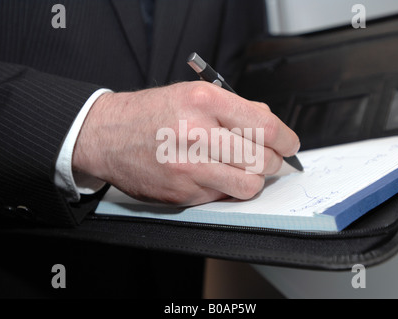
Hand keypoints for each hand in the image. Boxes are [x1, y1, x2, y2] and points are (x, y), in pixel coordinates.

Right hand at [72, 81, 299, 205]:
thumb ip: (235, 107)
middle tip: (269, 159)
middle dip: (274, 162)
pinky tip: (214, 175)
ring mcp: (189, 167)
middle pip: (263, 159)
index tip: (290, 144)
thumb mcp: (192, 93)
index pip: (265, 125)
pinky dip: (227, 187)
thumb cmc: (151, 113)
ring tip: (244, 169)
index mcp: (203, 101)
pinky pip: (223, 196)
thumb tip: (270, 125)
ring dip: (254, 179)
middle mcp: (197, 133)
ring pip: (249, 185)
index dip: (286, 138)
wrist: (107, 135)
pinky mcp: (182, 192)